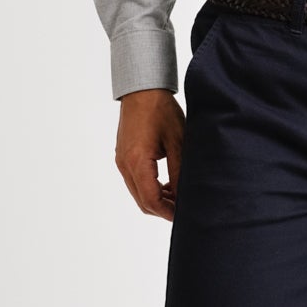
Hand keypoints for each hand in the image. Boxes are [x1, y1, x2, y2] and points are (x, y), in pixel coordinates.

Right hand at [116, 87, 186, 218]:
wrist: (142, 90)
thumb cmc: (161, 111)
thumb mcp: (178, 141)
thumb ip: (179, 171)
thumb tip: (184, 196)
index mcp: (137, 162)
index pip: (151, 200)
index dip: (167, 212)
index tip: (184, 215)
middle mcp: (125, 164)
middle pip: (142, 201)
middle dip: (163, 209)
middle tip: (184, 208)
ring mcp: (121, 161)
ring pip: (138, 193)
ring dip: (156, 199)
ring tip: (178, 196)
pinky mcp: (123, 156)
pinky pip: (134, 181)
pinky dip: (149, 188)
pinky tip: (166, 184)